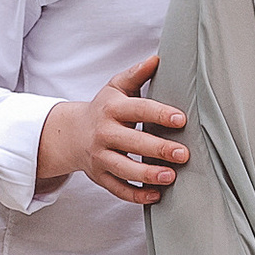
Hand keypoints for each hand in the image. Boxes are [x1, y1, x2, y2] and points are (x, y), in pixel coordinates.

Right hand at [36, 50, 189, 204]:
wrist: (71, 133)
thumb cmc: (104, 107)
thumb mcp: (116, 87)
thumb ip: (137, 74)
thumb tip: (157, 59)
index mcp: (111, 109)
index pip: (138, 110)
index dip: (159, 114)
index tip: (181, 120)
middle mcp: (104, 133)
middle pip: (132, 143)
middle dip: (158, 149)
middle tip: (183, 154)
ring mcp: (101, 157)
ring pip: (124, 170)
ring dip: (148, 175)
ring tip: (171, 177)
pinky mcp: (100, 176)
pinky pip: (118, 189)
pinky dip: (137, 195)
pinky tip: (156, 195)